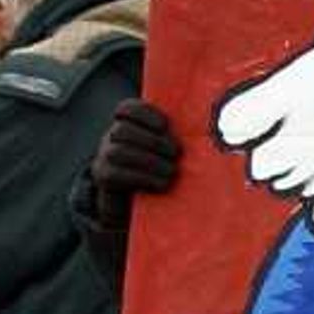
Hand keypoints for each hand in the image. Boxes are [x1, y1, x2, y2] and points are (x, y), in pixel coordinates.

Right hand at [84, 99, 180, 233]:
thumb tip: (211, 121)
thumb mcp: (168, 149)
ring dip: (149, 161)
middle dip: (153, 141)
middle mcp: (111, 137)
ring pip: (119, 152)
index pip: (127, 108)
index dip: (145, 113)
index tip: (165, 125)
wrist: (139, 204)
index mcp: (128, 123)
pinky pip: (116, 174)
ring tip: (171, 170)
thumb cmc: (163, 170)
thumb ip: (177, 135)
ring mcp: (103, 157)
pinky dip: (142, 178)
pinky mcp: (103, 178)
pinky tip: (162, 184)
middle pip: (123, 130)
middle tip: (176, 152)